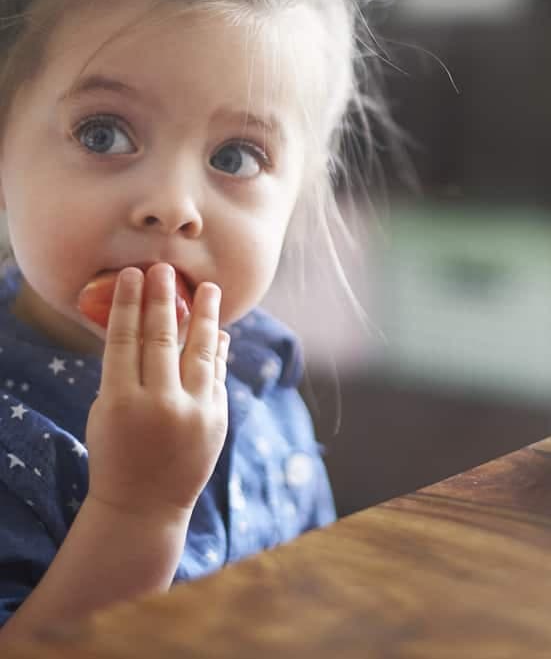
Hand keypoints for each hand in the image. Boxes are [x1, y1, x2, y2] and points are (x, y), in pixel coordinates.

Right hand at [84, 264, 229, 522]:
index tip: (133, 275)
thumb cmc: (116, 453)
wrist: (144, 506)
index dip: (130, 304)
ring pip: (201, 352)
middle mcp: (159, 405)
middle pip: (162, 339)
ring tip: (209, 288)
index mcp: (120, 402)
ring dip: (205, 316)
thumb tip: (150, 328)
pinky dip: (218, 351)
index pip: (124, 340)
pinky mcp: (217, 419)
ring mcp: (193, 412)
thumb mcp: (107, 413)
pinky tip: (219, 331)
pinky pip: (217, 375)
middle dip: (164, 299)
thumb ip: (126, 373)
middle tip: (165, 269)